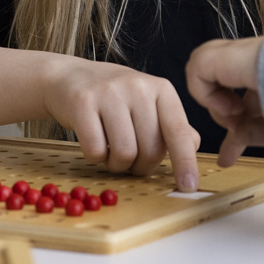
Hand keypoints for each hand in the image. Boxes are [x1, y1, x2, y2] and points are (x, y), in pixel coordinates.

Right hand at [41, 56, 201, 190]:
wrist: (69, 76)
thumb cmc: (114, 96)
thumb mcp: (148, 103)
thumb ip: (171, 125)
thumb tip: (194, 144)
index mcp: (161, 89)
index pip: (178, 131)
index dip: (185, 162)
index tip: (189, 186)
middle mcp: (138, 87)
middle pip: (150, 149)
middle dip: (141, 166)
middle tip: (131, 160)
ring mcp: (109, 93)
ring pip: (124, 153)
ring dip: (117, 164)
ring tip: (111, 151)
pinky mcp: (82, 103)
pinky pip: (95, 150)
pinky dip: (95, 157)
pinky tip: (94, 142)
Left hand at [185, 37, 263, 166]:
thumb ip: (252, 134)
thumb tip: (229, 151)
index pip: (236, 97)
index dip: (229, 124)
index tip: (227, 158)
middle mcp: (254, 60)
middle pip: (217, 82)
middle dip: (217, 110)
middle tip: (235, 125)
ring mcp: (242, 52)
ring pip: (204, 68)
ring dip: (210, 98)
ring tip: (233, 114)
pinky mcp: (231, 52)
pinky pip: (199, 66)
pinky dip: (206, 91)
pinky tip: (229, 106)